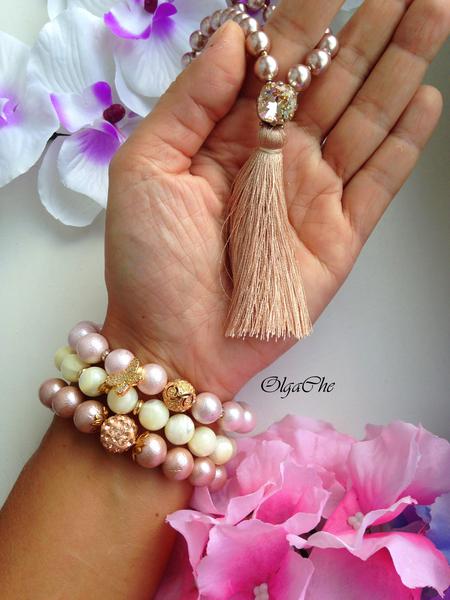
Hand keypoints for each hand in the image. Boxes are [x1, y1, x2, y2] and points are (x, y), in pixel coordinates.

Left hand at [104, 0, 447, 398]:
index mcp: (230, 134)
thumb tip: (235, 36)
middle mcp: (277, 155)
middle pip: (335, 79)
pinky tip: (427, 98)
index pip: (278, 59)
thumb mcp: (147, 168)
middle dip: (372, 26)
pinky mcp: (340, 235)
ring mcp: (314, 193)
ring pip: (368, 118)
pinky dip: (406, 141)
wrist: (175, 342)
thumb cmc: (149, 261)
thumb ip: (190, 101)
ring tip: (433, 12)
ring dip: (401, 66)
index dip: (309, 12)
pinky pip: (381, 180)